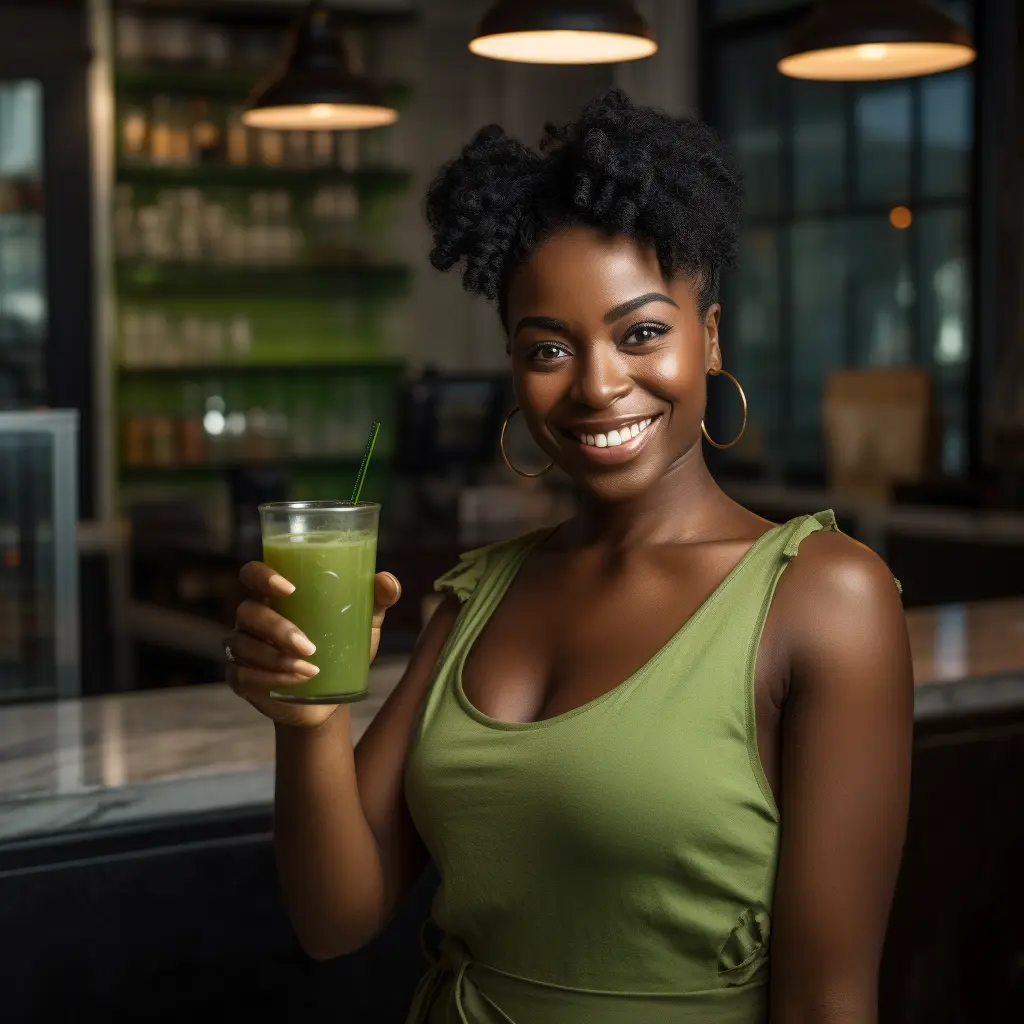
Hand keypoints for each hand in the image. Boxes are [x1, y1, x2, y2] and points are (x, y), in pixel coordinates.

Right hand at [226, 563, 401, 728]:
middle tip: (309, 645)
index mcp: (275, 596)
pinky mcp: (240, 678)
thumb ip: (377, 599)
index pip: (253, 574)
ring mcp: (243, 648)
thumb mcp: (364, 623)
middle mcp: (253, 618)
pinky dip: (270, 679)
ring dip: (276, 659)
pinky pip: (243, 676)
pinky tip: (296, 681)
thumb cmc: (342, 646)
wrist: (332, 696)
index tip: (289, 588)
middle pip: (248, 612)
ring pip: (244, 646)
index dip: (263, 576)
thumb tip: (387, 582)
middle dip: (277, 629)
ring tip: (311, 669)